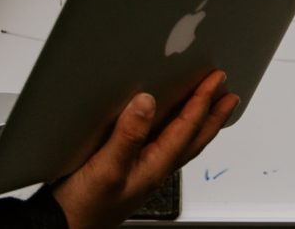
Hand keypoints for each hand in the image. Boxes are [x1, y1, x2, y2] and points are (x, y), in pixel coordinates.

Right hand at [53, 70, 238, 228]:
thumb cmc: (86, 206)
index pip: (187, 128)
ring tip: (211, 107)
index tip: (215, 79)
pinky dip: (176, 131)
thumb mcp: (107, 167)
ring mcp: (144, 171)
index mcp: (154, 165)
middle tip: (230, 95)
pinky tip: (168, 126)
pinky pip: (164, 146)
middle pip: (194, 138)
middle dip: (213, 115)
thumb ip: (128, 135)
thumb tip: (147, 102)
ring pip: (182, 143)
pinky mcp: (130, 170)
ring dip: (199, 123)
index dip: (203, 101)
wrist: (65, 226)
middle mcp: (154, 168)